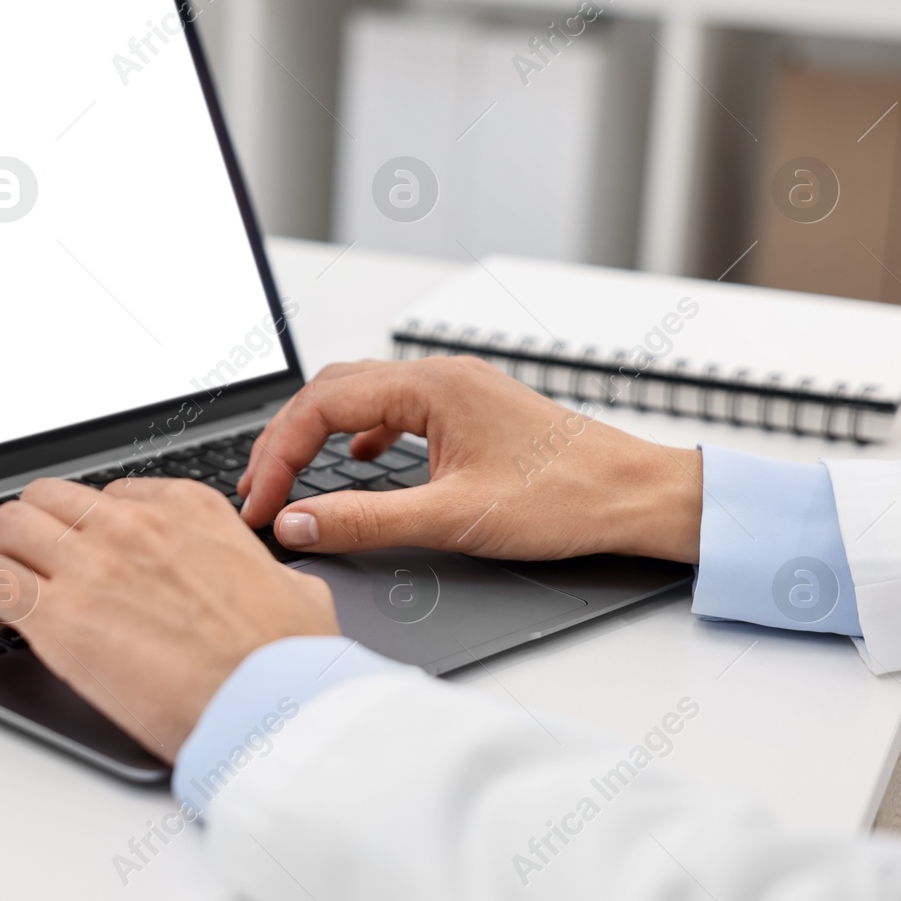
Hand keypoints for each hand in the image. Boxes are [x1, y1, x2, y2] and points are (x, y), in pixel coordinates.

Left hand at [0, 476, 338, 760]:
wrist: (270, 704)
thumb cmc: (286, 659)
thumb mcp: (293, 589)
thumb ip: (264, 575)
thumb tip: (279, 588)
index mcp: (189, 509)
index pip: (112, 495)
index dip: (91, 530)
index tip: (88, 560)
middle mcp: (133, 525)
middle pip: (50, 498)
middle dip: (34, 531)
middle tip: (33, 569)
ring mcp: (92, 565)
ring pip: (9, 526)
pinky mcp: (59, 617)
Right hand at [238, 357, 701, 563]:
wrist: (639, 496)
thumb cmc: (568, 497)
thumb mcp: (453, 518)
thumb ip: (366, 521)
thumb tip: (301, 523)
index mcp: (431, 387)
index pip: (320, 405)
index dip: (277, 455)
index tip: (261, 503)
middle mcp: (441, 377)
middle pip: (332, 390)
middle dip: (287, 439)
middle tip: (261, 489)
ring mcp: (457, 391)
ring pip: (362, 395)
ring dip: (319, 434)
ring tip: (293, 477)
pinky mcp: (471, 413)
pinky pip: (395, 409)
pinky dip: (361, 434)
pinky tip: (360, 461)